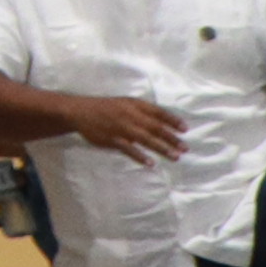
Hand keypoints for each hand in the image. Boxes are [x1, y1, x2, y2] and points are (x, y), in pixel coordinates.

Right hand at [57, 93, 189, 163]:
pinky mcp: (112, 139)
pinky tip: (150, 163)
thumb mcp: (125, 103)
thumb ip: (143, 111)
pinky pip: (129, 149)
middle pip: (155, 128)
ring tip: (175, 157)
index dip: (173, 120)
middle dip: (172, 138)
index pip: (158, 112)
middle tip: (185, 148)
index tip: (185, 129)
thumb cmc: (106, 107)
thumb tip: (162, 121)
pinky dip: (140, 156)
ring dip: (162, 148)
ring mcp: (121, 128)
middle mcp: (130, 115)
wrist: (80, 111)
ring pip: (146, 139)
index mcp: (135, 105)